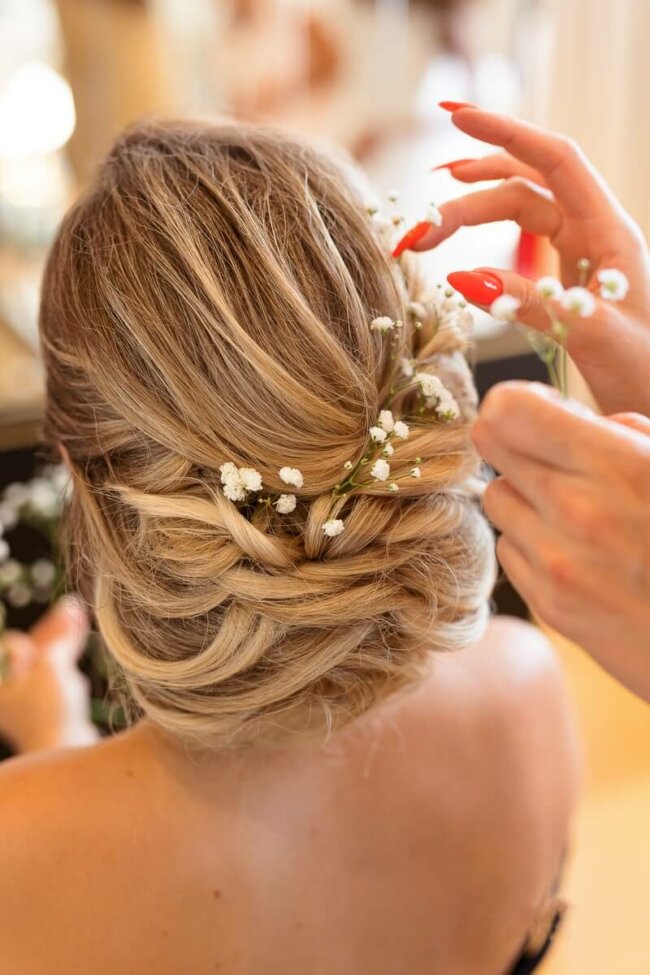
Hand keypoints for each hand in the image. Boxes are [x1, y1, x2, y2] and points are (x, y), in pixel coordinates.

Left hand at [0, 597, 97, 753]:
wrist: (66, 750)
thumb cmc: (49, 711)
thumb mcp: (51, 665)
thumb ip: (58, 637)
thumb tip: (69, 608)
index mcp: (0, 683)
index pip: (14, 644)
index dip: (41, 625)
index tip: (64, 608)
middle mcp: (8, 692)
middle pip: (31, 651)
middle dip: (54, 629)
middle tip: (74, 607)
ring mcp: (28, 702)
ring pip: (46, 661)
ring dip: (63, 639)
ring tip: (81, 616)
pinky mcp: (47, 711)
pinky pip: (57, 675)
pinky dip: (68, 657)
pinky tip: (82, 637)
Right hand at [395, 106, 649, 415]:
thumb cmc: (645, 372)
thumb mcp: (590, 336)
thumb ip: (530, 302)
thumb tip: (461, 277)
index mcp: (611, 232)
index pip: (556, 160)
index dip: (507, 133)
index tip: (457, 117)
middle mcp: (594, 233)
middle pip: (522, 189)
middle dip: (467, 200)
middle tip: (418, 233)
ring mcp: (578, 254)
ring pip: (517, 212)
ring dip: (470, 215)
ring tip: (427, 229)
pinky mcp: (565, 278)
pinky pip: (520, 245)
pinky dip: (485, 242)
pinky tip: (458, 250)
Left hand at [473, 381, 649, 702]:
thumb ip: (621, 431)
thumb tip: (557, 413)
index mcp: (616, 464)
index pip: (506, 409)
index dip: (516, 402)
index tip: (539, 412)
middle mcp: (576, 510)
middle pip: (489, 445)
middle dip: (517, 441)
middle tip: (552, 455)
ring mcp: (557, 562)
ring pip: (497, 498)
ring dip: (525, 495)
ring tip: (575, 511)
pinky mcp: (550, 604)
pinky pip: (510, 549)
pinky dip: (533, 544)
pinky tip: (578, 553)